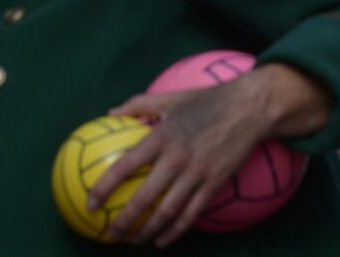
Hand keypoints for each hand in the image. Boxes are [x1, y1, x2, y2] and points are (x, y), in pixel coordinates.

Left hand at [90, 63, 328, 246]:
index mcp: (162, 136)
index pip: (125, 166)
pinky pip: (191, 214)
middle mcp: (177, 157)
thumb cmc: (208, 100)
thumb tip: (110, 112)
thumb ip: (139, 104)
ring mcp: (197, 173)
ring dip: (147, 231)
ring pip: (167, 212)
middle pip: (144, 198)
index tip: (90, 203)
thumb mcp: (171, 98)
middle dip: (123, 221)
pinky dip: (175, 232)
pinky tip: (162, 240)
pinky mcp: (215, 183)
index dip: (104, 187)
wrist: (249, 108)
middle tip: (109, 233)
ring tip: (133, 240)